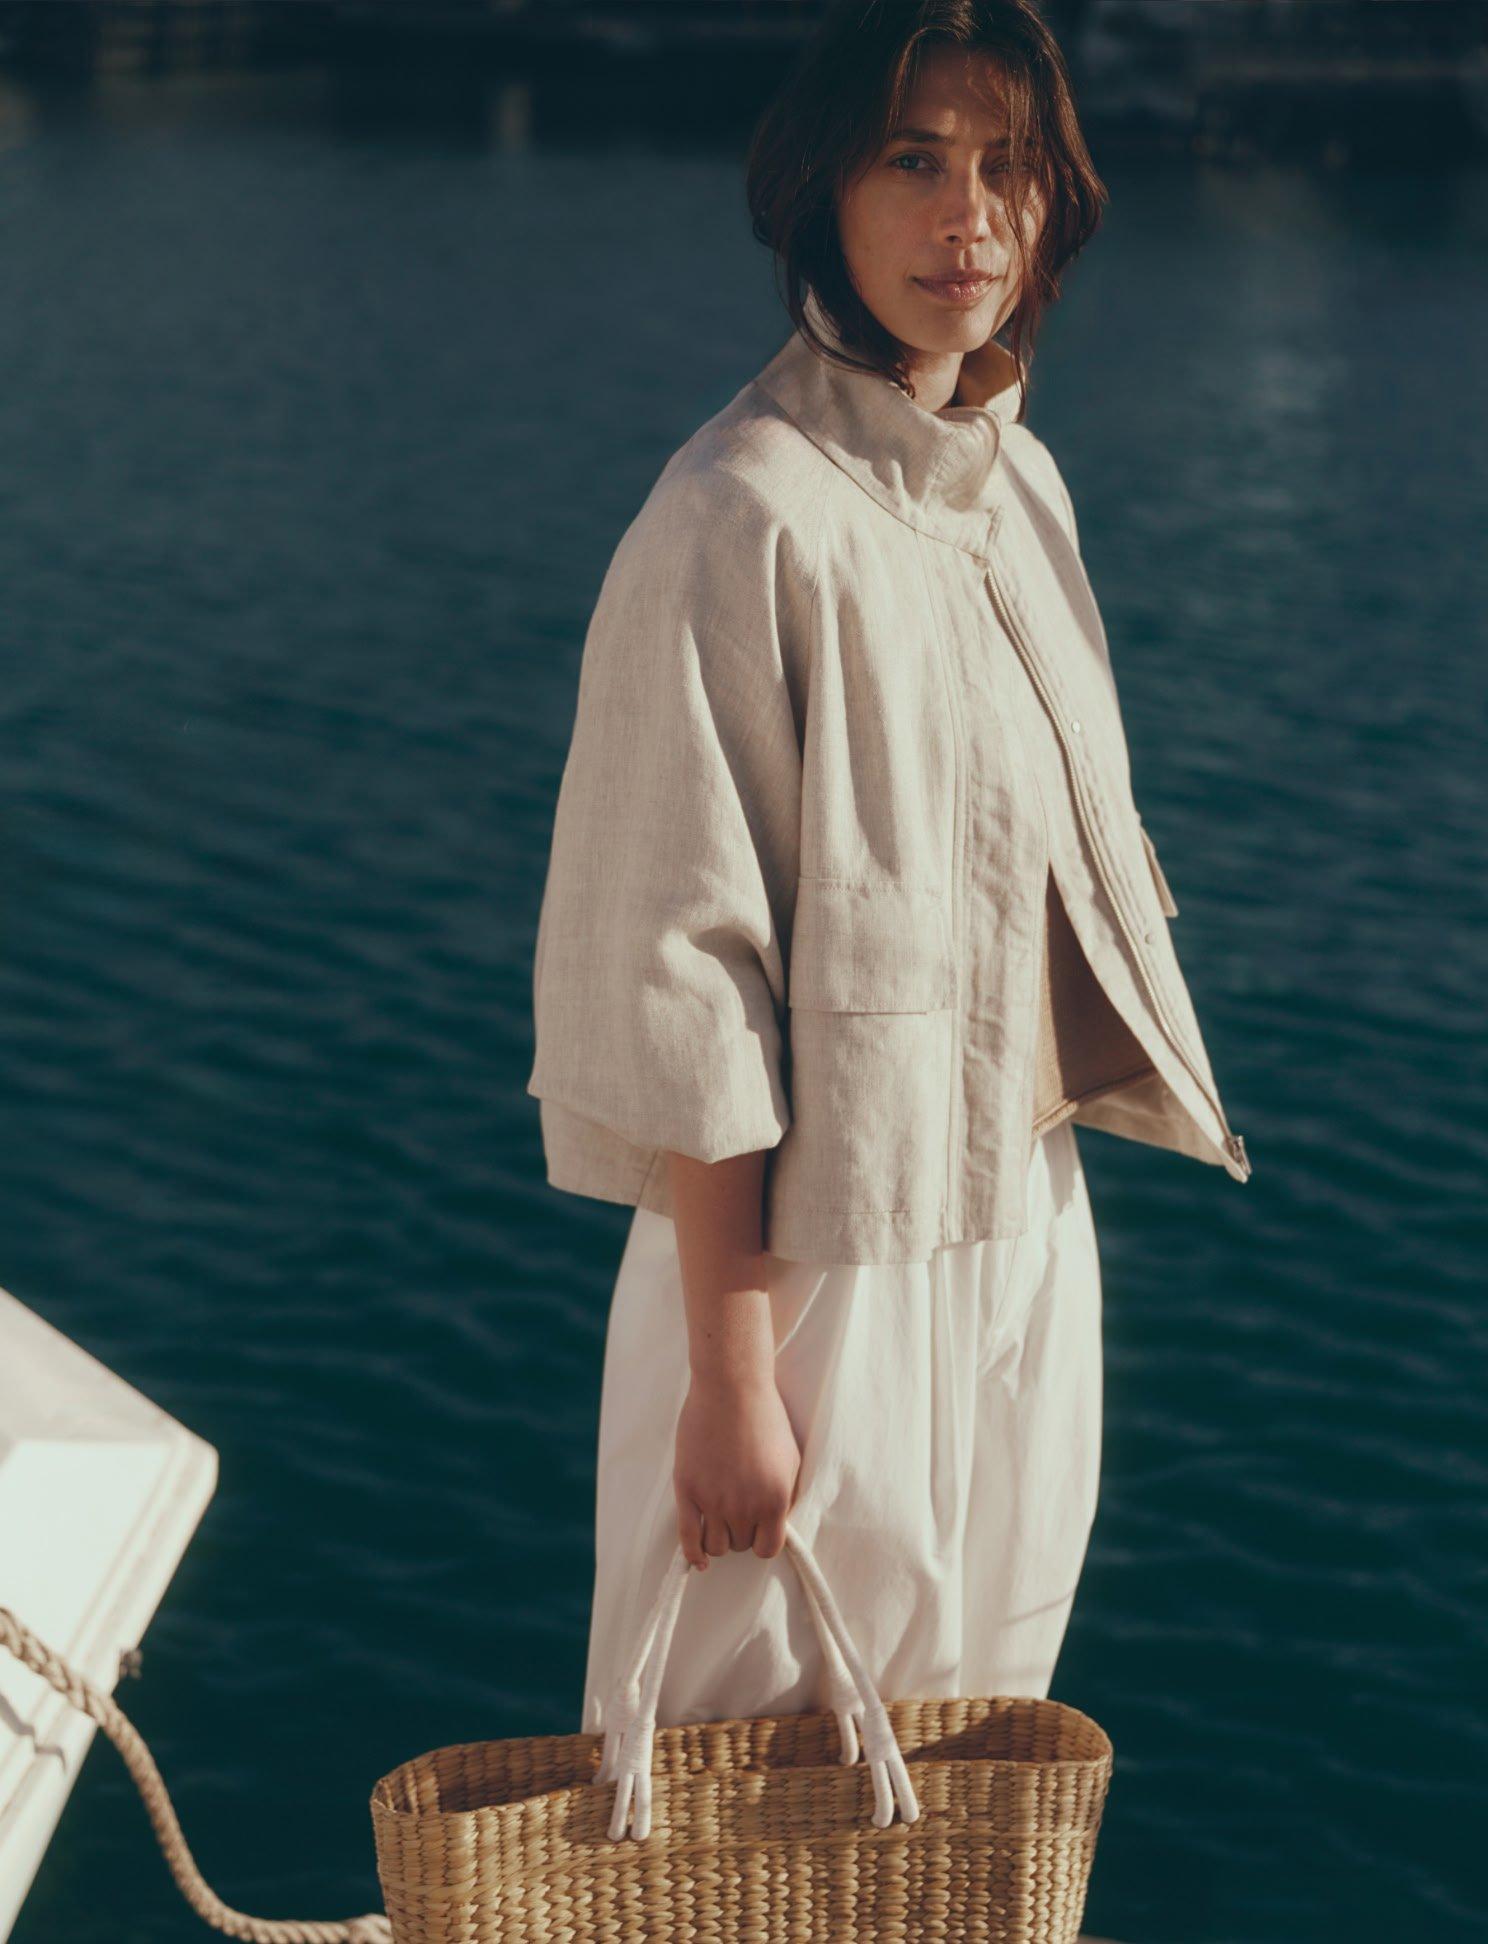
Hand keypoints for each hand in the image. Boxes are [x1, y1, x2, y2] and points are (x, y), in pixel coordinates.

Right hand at [673, 1372, 800, 1568]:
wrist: (731, 1387)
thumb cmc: (765, 1417)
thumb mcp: (792, 1458)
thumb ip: (787, 1495)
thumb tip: (778, 1523)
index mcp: (774, 1499)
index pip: (768, 1548)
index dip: (763, 1541)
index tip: (759, 1529)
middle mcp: (744, 1506)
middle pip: (741, 1545)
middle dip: (742, 1532)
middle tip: (738, 1509)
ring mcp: (713, 1500)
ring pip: (716, 1546)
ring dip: (719, 1538)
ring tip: (720, 1520)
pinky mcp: (688, 1489)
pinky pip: (688, 1537)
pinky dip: (693, 1553)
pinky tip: (698, 1559)